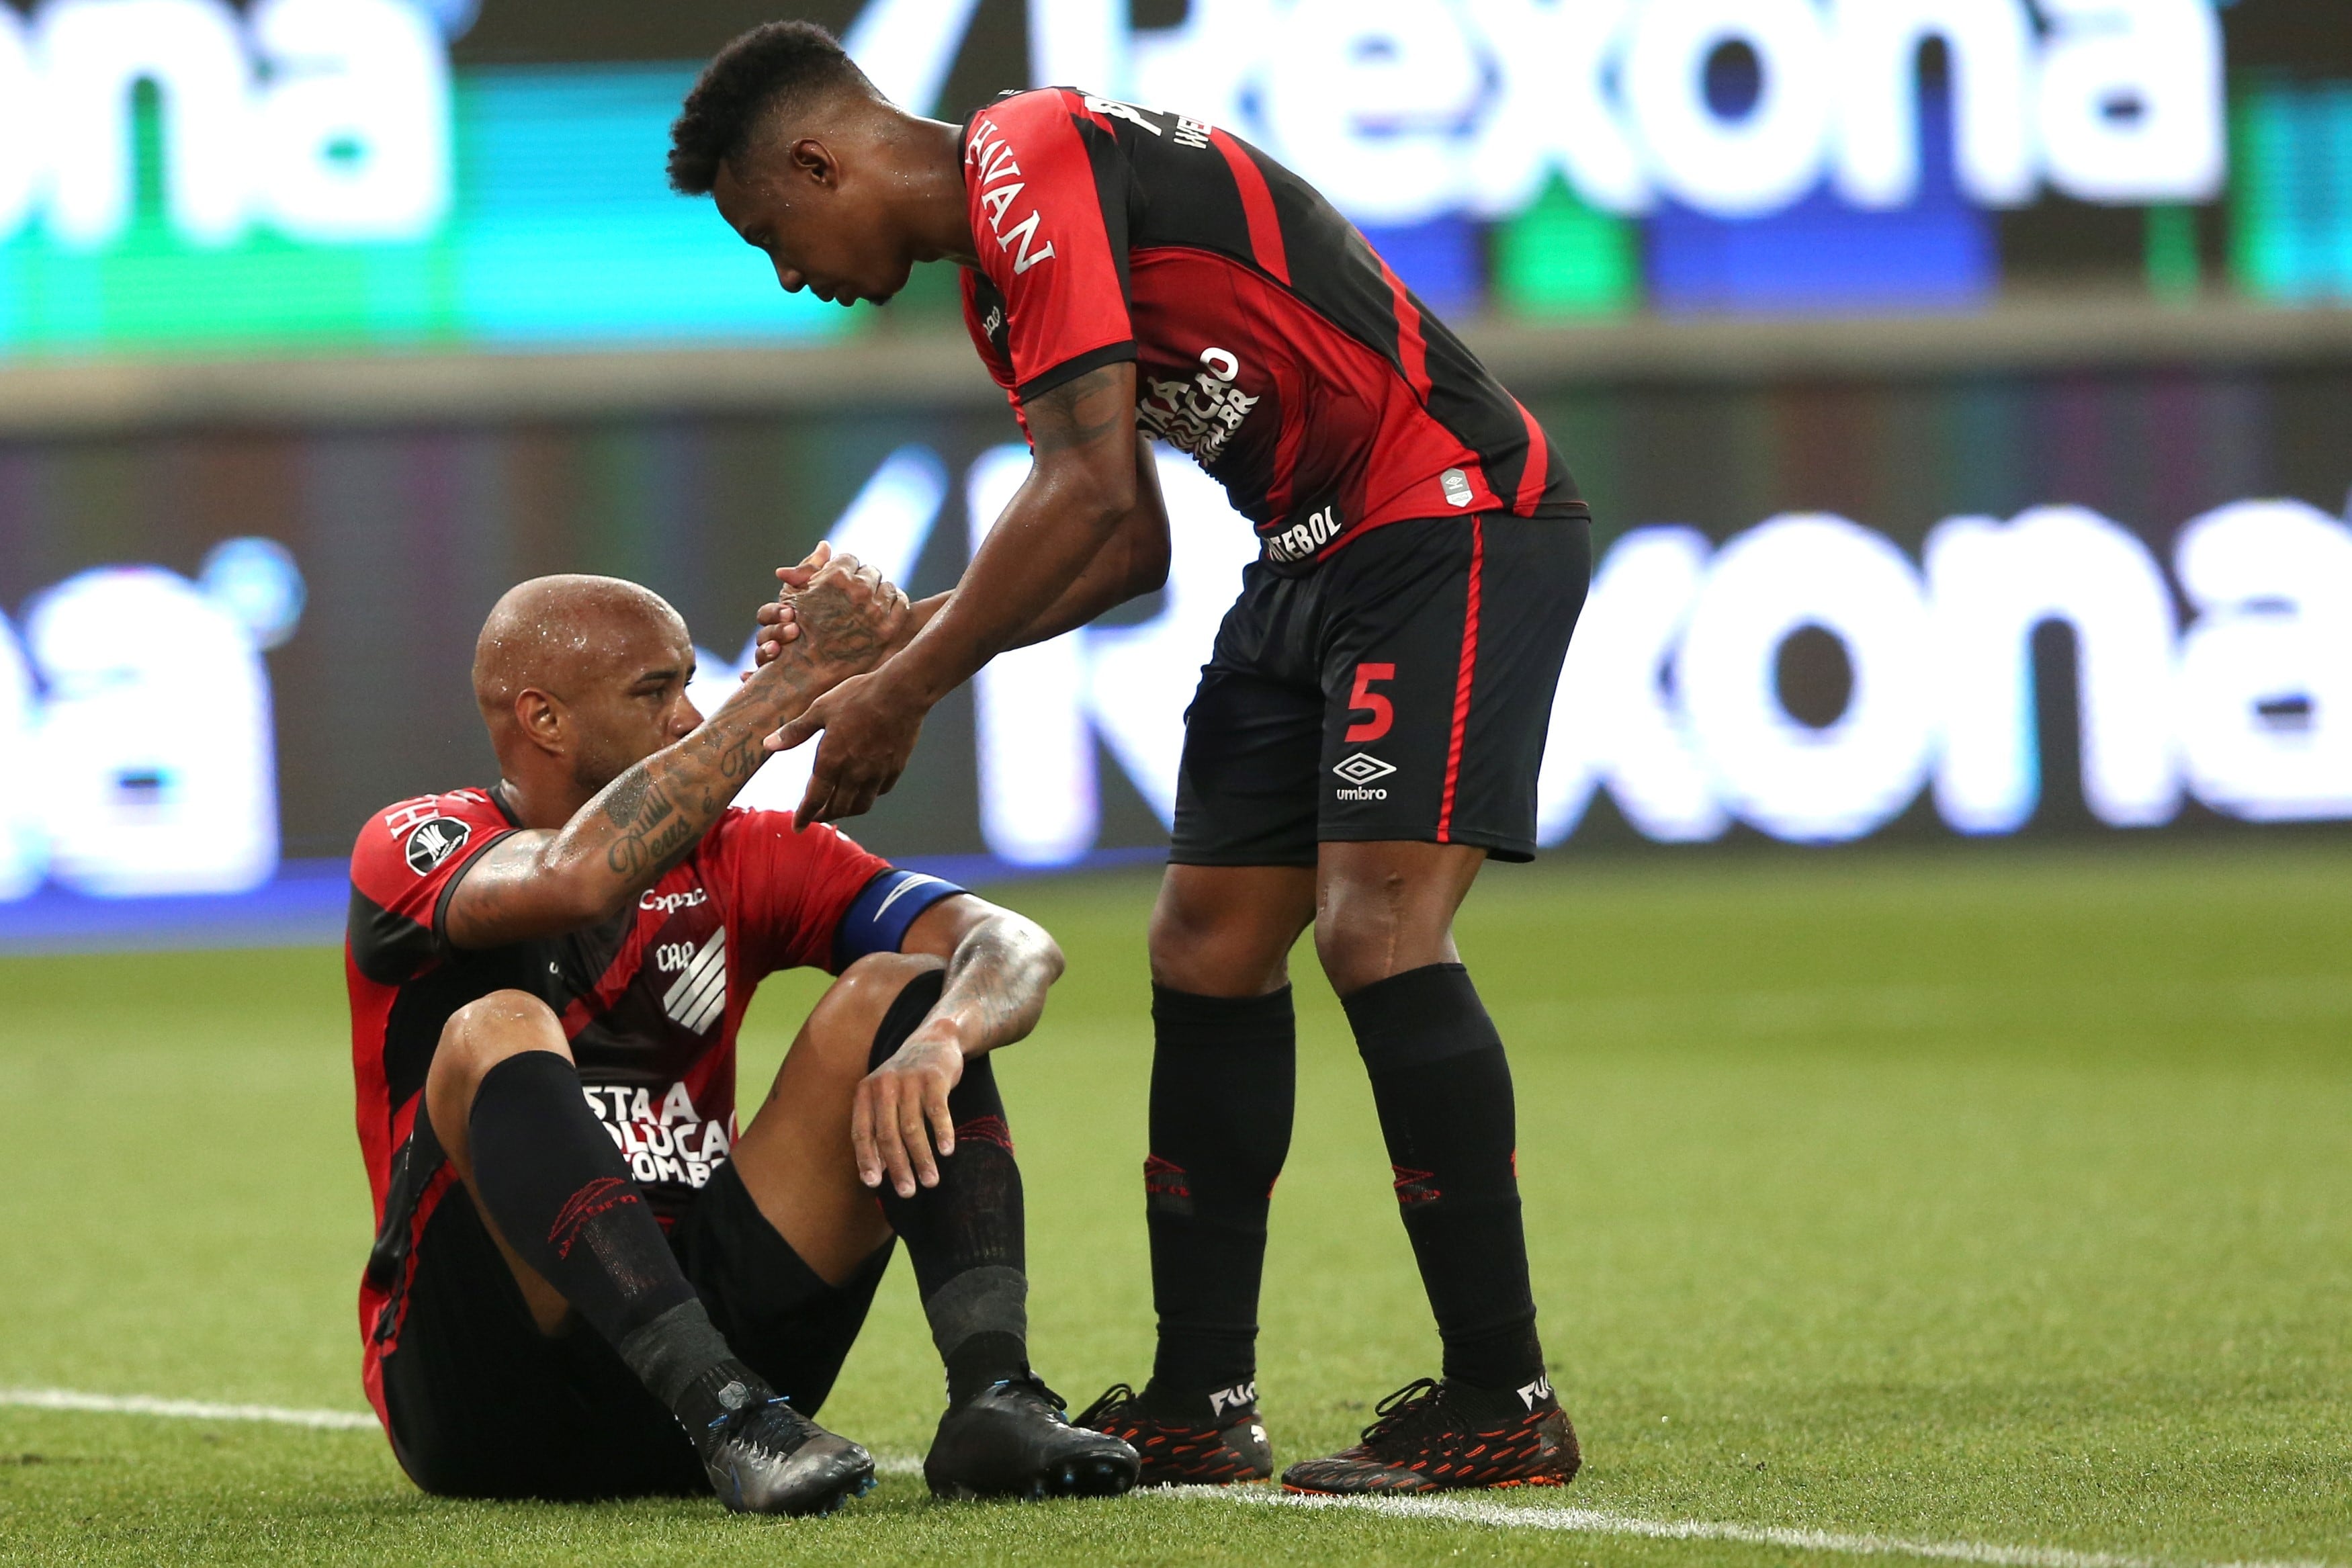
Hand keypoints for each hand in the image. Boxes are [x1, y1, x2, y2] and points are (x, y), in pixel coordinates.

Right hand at [752, 545, 911, 673]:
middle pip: (871, 571)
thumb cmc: (796, 630)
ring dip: (880, 592)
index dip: (845, 570)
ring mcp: (875, 610)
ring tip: (869, 605)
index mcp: (836, 575)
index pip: (850, 559)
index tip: (842, 582)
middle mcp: (858, 590)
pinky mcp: (888, 630)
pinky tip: (884, 612)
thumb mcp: (794, 595)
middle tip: (856, 595)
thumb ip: (809, 567)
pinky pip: (901, 604)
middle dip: (863, 581)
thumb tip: (825, 545)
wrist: (806, 671)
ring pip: (888, 586)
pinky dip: (895, 604)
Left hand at [764, 665, 926, 825]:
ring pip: (860, 805)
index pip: (814, 799)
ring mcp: (877, 773)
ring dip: (846, 811)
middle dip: (824, 815)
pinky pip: (879, 791)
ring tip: (839, 807)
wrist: (901, 693)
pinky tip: (864, 789)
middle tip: (816, 815)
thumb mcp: (820, 709)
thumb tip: (767, 744)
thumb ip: (795, 731)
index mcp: (831, 760)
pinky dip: (868, 796)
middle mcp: (854, 773)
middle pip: (838, 808)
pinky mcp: (895, 768)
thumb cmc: (858, 696)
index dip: (804, 816)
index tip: (798, 827)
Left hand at [851, 1018, 964, 1196]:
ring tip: (931, 1181)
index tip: (874, 1184)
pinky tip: (947, 1152)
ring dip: (922, 1159)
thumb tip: (878, 1172)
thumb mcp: (885, 1096)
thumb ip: (878, 1127)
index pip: (861, 1132)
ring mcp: (909, 1080)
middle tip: (907, 1192)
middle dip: (898, 1167)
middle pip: (887, 1135)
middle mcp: (883, 1085)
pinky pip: (938, 1112)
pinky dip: (942, 1133)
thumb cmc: (908, 1079)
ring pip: (912, 1128)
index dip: (866, 1160)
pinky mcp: (934, 1077)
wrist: (936, 1039)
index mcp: (865, 1092)